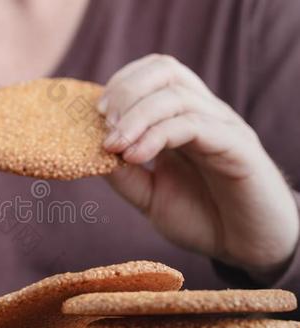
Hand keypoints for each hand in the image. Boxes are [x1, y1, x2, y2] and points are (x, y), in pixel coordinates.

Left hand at [99, 54, 298, 278]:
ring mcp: (223, 128)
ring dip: (136, 116)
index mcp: (183, 118)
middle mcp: (204, 114)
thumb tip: (89, 152)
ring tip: (114, 146)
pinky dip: (158, 136)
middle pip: (165, 70)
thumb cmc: (202, 219)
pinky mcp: (238, 147)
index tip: (96, 114)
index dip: (120, 84)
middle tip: (104, 122)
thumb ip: (122, 174)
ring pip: (177, 96)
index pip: (153, 74)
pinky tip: (135, 156)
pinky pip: (195, 125)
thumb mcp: (150, 196)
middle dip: (126, 90)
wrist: (247, 248)